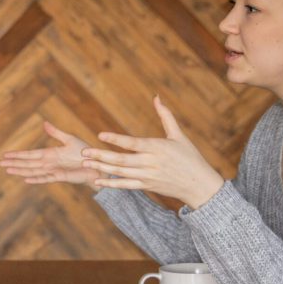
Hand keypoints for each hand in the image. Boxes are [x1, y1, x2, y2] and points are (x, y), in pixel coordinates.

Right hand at [0, 121, 101, 188]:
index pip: (29, 155)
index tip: (5, 155)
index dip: (17, 155)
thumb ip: (56, 133)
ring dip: (20, 171)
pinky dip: (36, 179)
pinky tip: (26, 179)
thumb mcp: (69, 139)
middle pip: (27, 164)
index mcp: (49, 154)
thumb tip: (44, 123)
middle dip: (14, 163)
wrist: (96, 165)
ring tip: (8, 171)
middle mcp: (48, 163)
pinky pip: (45, 178)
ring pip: (32, 171)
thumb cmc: (84, 152)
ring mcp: (53, 170)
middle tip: (0, 164)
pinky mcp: (60, 176)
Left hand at [81, 96, 223, 207]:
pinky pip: (125, 185)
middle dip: (101, 156)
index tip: (100, 135)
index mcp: (157, 148)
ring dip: (101, 168)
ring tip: (85, 163)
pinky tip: (97, 180)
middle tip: (83, 152)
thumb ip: (165, 116)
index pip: (132, 143)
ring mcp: (147, 176)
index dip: (116, 139)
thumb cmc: (190, 157)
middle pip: (121, 160)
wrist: (198, 185)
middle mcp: (151, 163)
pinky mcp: (146, 186)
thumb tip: (156, 97)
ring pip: (120, 173)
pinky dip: (111, 184)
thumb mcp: (179, 135)